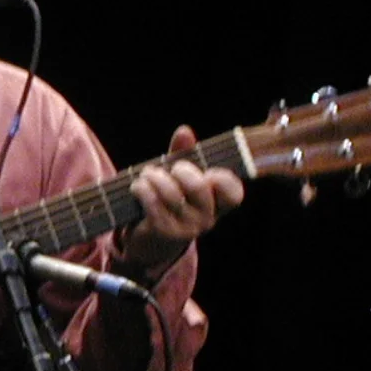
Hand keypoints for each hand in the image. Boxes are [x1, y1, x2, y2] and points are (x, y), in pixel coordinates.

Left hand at [117, 124, 245, 280]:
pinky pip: (153, 204)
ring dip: (154, 178)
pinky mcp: (164, 231)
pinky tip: (137, 186)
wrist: (149, 240)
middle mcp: (207, 218)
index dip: (222, 179)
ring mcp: (186, 228)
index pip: (233, 193)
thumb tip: (184, 130)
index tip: (207, 171)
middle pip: (199, 187)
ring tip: (146, 174)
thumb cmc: (168, 201)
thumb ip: (184, 154)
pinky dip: (142, 189)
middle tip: (170, 168)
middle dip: (181, 171)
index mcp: (218, 204)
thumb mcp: (179, 177)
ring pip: (172, 194)